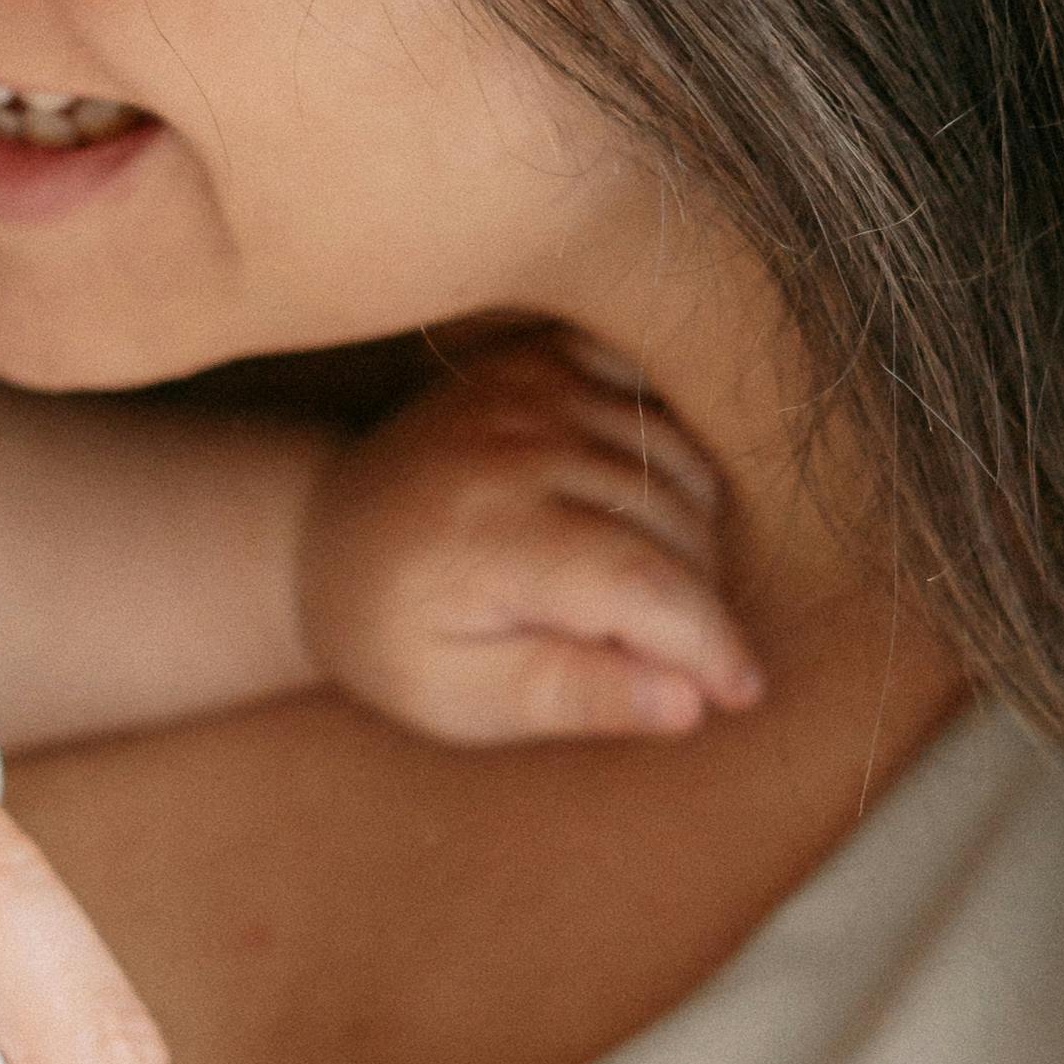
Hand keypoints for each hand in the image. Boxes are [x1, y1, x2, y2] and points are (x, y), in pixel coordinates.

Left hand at [297, 331, 762, 739]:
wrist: (323, 530)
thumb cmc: (393, 633)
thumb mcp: (459, 699)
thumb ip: (570, 698)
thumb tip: (688, 704)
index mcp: (486, 535)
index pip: (644, 585)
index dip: (710, 644)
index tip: (740, 692)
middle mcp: (515, 443)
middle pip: (676, 525)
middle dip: (699, 605)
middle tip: (662, 658)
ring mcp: (534, 387)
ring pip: (683, 465)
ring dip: (694, 539)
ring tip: (641, 595)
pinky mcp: (546, 359)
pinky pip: (662, 403)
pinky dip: (676, 460)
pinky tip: (640, 511)